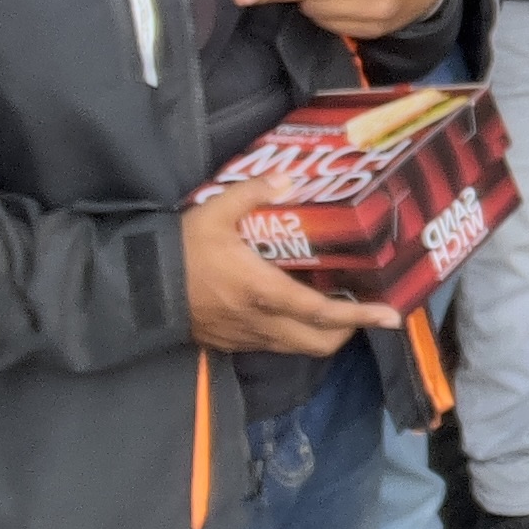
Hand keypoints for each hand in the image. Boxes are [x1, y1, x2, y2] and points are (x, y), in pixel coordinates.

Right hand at [183, 175, 395, 354]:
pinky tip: (294, 312)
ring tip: (334, 310)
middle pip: (319, 342)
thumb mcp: (216, 211)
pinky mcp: (231, 342)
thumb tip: (290, 180)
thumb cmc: (181, 250)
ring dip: (322, 335)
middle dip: (348, 331)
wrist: (136, 288)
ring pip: (298, 348)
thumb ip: (254, 193)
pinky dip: (295, 335)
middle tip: (361, 307)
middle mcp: (262, 322)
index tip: (391, 317)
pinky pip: (274, 346)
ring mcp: (247, 337)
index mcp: (265, 292)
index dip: (361, 316)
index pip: (323, 312)